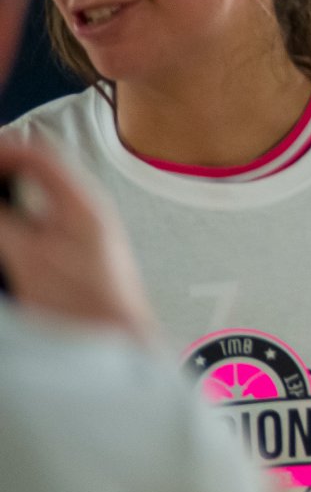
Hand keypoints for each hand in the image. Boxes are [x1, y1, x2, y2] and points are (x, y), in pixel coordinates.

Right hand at [0, 139, 153, 340]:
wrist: (117, 341)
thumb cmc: (83, 302)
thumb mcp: (29, 256)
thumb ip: (1, 221)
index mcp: (79, 202)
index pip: (36, 154)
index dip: (2, 150)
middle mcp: (84, 211)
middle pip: (35, 172)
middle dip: (2, 170)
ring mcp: (82, 233)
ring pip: (35, 198)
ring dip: (8, 195)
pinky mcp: (75, 256)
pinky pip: (38, 224)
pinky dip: (15, 221)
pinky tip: (5, 234)